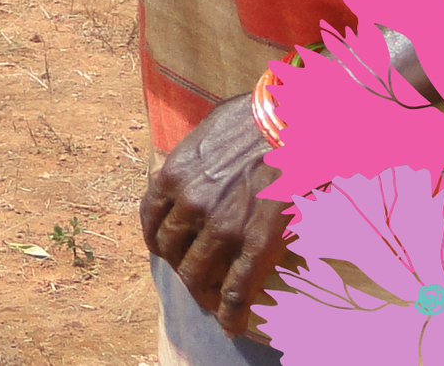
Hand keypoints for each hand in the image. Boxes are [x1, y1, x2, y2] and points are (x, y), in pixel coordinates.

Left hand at [141, 92, 290, 338]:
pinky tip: (232, 324)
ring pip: (198, 274)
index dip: (157, 241)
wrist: (292, 121)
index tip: (165, 250)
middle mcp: (189, 203)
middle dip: (179, 269)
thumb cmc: (252, 118)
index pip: (151, 220)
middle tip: (192, 279)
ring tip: (210, 304)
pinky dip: (231, 312)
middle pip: (172, 252)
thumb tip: (194, 169)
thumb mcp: (205, 133)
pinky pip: (236, 288)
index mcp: (172, 175)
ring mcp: (221, 226)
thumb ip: (191, 159)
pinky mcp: (255, 242)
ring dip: (201, 294)